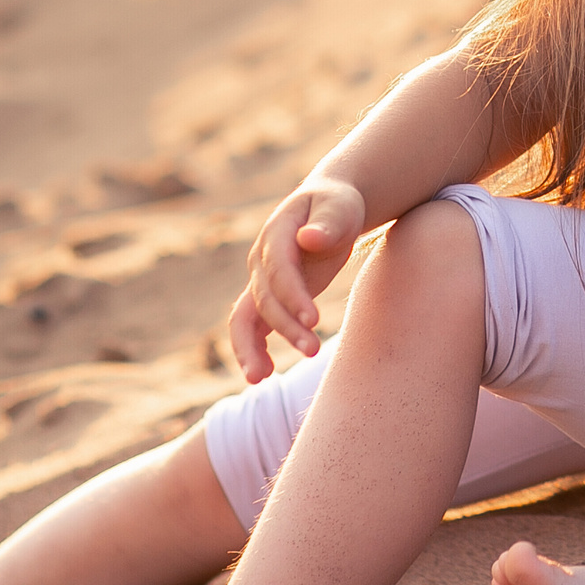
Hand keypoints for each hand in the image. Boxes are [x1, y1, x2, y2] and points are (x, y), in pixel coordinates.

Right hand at [228, 177, 366, 381]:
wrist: (327, 209)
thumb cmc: (337, 207)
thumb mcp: (339, 208)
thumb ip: (327, 223)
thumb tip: (309, 239)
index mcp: (277, 233)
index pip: (280, 269)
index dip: (293, 295)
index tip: (313, 320)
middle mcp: (261, 260)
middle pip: (265, 299)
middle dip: (286, 327)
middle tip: (313, 351)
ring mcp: (260, 280)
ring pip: (245, 317)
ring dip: (251, 347)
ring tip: (262, 377)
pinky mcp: (269, 297)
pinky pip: (252, 326)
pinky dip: (253, 349)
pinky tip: (264, 373)